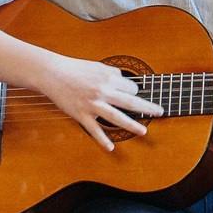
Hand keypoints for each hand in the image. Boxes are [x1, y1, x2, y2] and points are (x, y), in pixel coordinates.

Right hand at [36, 53, 161, 151]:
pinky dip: (103, 140)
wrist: (53, 73)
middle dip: (148, 107)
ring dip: (132, 125)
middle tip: (160, 111)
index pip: (131, 88)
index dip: (134, 92)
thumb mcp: (97, 66)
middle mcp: (103, 91)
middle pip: (131, 102)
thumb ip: (112, 74)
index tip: (134, 95)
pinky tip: (111, 147)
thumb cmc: (75, 68)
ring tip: (144, 131)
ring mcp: (93, 104)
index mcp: (108, 78)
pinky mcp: (82, 115)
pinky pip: (95, 130)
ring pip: (117, 117)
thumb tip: (125, 82)